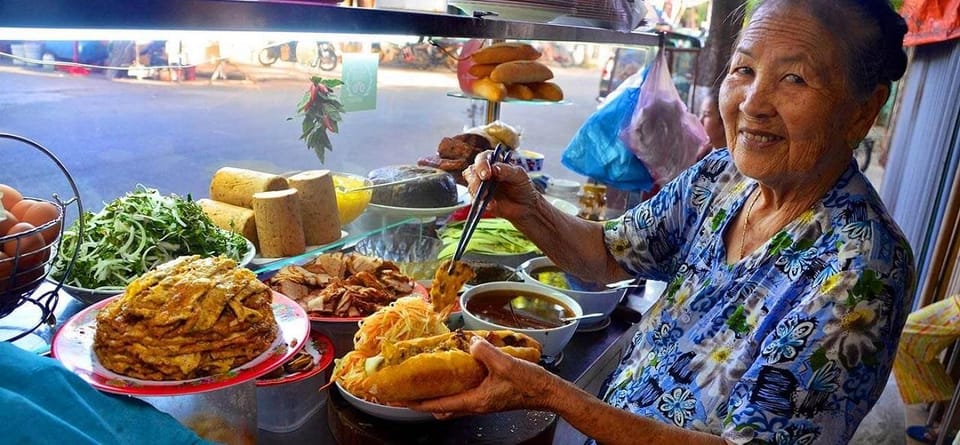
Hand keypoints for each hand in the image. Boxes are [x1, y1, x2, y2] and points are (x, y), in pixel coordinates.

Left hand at [406, 336, 557, 417]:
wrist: (547, 392)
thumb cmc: (528, 383)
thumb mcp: (505, 365)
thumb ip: (485, 353)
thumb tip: (470, 342)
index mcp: (474, 401)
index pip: (438, 405)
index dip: (416, 403)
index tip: (399, 400)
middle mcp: (475, 404)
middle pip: (440, 406)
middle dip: (422, 400)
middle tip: (406, 391)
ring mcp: (482, 400)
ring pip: (452, 401)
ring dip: (436, 394)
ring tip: (423, 381)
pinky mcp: (488, 394)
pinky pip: (463, 393)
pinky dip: (452, 386)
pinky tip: (452, 371)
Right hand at [462, 150, 539, 221]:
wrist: (525, 205)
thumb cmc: (522, 186)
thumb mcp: (519, 175)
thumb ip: (507, 170)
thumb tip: (494, 168)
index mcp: (493, 162)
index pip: (482, 158)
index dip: (482, 164)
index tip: (487, 173)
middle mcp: (484, 172)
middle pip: (471, 171)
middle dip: (475, 179)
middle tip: (483, 186)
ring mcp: (480, 187)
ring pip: (471, 186)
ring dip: (476, 191)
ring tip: (486, 196)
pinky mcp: (480, 201)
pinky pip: (475, 201)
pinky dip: (480, 203)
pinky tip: (490, 205)